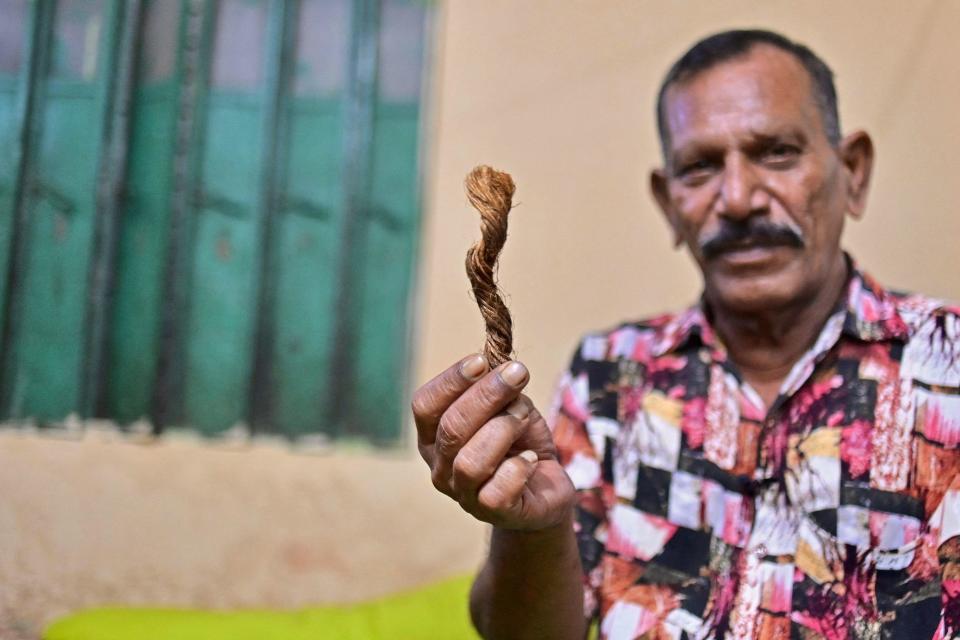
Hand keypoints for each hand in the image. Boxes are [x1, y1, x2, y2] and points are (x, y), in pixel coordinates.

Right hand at [412, 354, 574, 530]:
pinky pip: (499, 489)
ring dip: (503, 429)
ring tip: (523, 416)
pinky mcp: (492, 513)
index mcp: (433, 437)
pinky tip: (531, 458)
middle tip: (518, 373)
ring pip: (470, 461)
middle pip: (451, 427)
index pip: (425, 405)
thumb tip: (503, 371)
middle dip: (487, 394)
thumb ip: (502, 392)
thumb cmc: (520, 442)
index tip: (481, 361)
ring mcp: (463, 495)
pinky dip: (519, 467)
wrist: (546, 489)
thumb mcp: (511, 408)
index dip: (450, 381)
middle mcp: (440, 467)